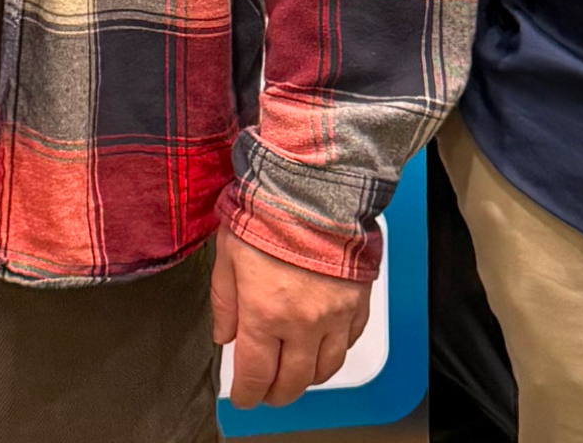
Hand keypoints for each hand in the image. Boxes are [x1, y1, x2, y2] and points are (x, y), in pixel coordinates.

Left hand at [209, 228, 372, 409]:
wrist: (314, 187)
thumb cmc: (268, 212)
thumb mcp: (228, 254)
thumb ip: (224, 302)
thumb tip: (225, 335)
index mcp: (265, 313)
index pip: (255, 375)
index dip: (246, 393)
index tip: (242, 396)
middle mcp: (302, 323)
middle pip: (292, 382)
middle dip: (275, 393)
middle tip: (266, 391)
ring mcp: (334, 316)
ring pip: (325, 369)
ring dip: (306, 378)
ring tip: (292, 372)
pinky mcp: (358, 303)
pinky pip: (348, 343)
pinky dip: (333, 352)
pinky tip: (320, 346)